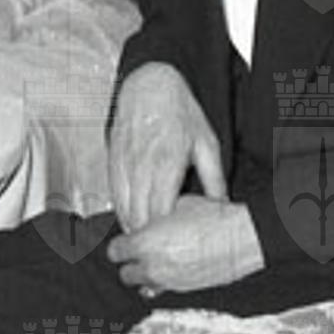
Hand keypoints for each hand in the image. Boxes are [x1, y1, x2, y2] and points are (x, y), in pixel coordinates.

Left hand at [107, 197, 262, 296]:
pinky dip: (163, 281)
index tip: (126, 239)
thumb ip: (152, 216)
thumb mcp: (175, 205)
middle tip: (138, 252)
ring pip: (143, 286)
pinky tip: (173, 267)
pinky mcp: (186, 291)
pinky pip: (163, 290)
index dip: (121, 244)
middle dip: (130, 263)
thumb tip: (146, 220)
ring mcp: (169, 282)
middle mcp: (153, 267)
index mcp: (145, 243)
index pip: (114, 252)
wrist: (243, 237)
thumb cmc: (213, 218)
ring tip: (156, 260)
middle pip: (125, 274)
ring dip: (145, 274)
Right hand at [109, 62, 226, 232]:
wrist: (150, 84)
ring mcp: (124, 162)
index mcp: (168, 163)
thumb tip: (221, 206)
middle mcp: (141, 165)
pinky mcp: (112, 159)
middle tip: (160, 250)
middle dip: (148, 237)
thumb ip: (214, 179)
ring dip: (133, 226)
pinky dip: (121, 209)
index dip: (166, 234)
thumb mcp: (207, 143)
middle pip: (139, 214)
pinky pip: (114, 193)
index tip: (175, 245)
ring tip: (147, 240)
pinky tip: (132, 218)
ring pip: (123, 207)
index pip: (161, 211)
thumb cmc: (180, 112)